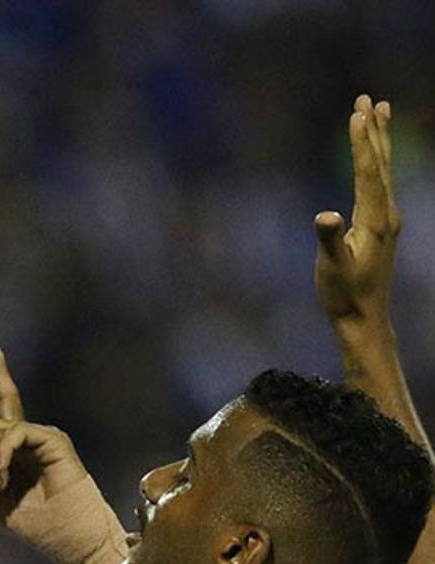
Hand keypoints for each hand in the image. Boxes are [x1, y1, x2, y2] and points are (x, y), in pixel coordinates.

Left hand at [0, 340, 128, 563]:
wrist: (70, 541)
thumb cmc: (36, 526)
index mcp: (18, 449)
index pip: (4, 403)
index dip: (0, 372)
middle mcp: (31, 437)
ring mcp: (44, 436)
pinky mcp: (55, 439)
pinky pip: (15, 433)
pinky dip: (2, 456)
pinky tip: (3, 479)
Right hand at [315, 94, 399, 325]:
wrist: (363, 318)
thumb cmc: (344, 294)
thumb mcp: (332, 268)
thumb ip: (329, 240)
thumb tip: (324, 215)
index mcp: (376, 220)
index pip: (368, 172)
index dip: (360, 142)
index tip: (356, 112)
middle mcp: (387, 214)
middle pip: (381, 163)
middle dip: (373, 130)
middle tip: (367, 98)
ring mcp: (387, 219)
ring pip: (385, 169)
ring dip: (380, 139)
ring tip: (379, 111)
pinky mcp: (382, 225)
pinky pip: (381, 182)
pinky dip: (378, 160)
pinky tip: (375, 156)